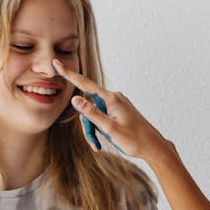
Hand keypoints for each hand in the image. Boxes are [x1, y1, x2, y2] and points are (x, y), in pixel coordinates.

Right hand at [52, 61, 169, 162]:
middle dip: (88, 125)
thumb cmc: (134, 140)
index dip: (69, 74)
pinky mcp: (118, 111)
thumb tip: (75, 98)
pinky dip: (100, 128)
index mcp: (111, 99)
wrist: (153, 147)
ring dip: (94, 130)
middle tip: (95, 144)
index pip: (85, 84)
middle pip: (88, 106)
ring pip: (94, 114)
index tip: (56, 62)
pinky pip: (102, 116)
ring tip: (99, 145)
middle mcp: (114, 98)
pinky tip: (105, 139)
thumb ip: (92, 113)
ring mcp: (117, 104)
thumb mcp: (110, 129)